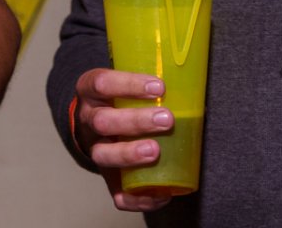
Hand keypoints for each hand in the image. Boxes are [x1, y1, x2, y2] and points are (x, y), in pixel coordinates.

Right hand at [74, 67, 175, 212]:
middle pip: (102, 121)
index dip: (128, 85)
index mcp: (90, 91)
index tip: (159, 88)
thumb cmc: (119, 99)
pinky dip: (137, 198)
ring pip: (103, 155)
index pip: (102, 83)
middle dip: (135, 121)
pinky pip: (116, 192)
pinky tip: (160, 194)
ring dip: (130, 154)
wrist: (95, 124)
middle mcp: (88, 119)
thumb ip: (148, 87)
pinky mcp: (106, 176)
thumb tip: (193, 88)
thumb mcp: (124, 84)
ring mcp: (94, 149)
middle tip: (166, 120)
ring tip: (155, 151)